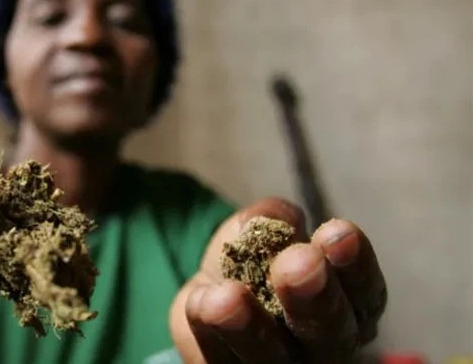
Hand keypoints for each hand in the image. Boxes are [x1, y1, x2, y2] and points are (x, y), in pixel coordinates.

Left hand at [170, 198, 386, 362]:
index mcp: (350, 306)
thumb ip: (270, 220)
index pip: (365, 291)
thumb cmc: (252, 263)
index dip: (355, 264)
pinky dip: (211, 331)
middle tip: (302, 262)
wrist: (207, 297)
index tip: (339, 233)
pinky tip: (203, 302)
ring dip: (251, 328)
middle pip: (330, 334)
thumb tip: (275, 218)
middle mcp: (326, 346)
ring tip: (231, 297)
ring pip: (272, 359)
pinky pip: (223, 361)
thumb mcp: (260, 231)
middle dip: (315, 296)